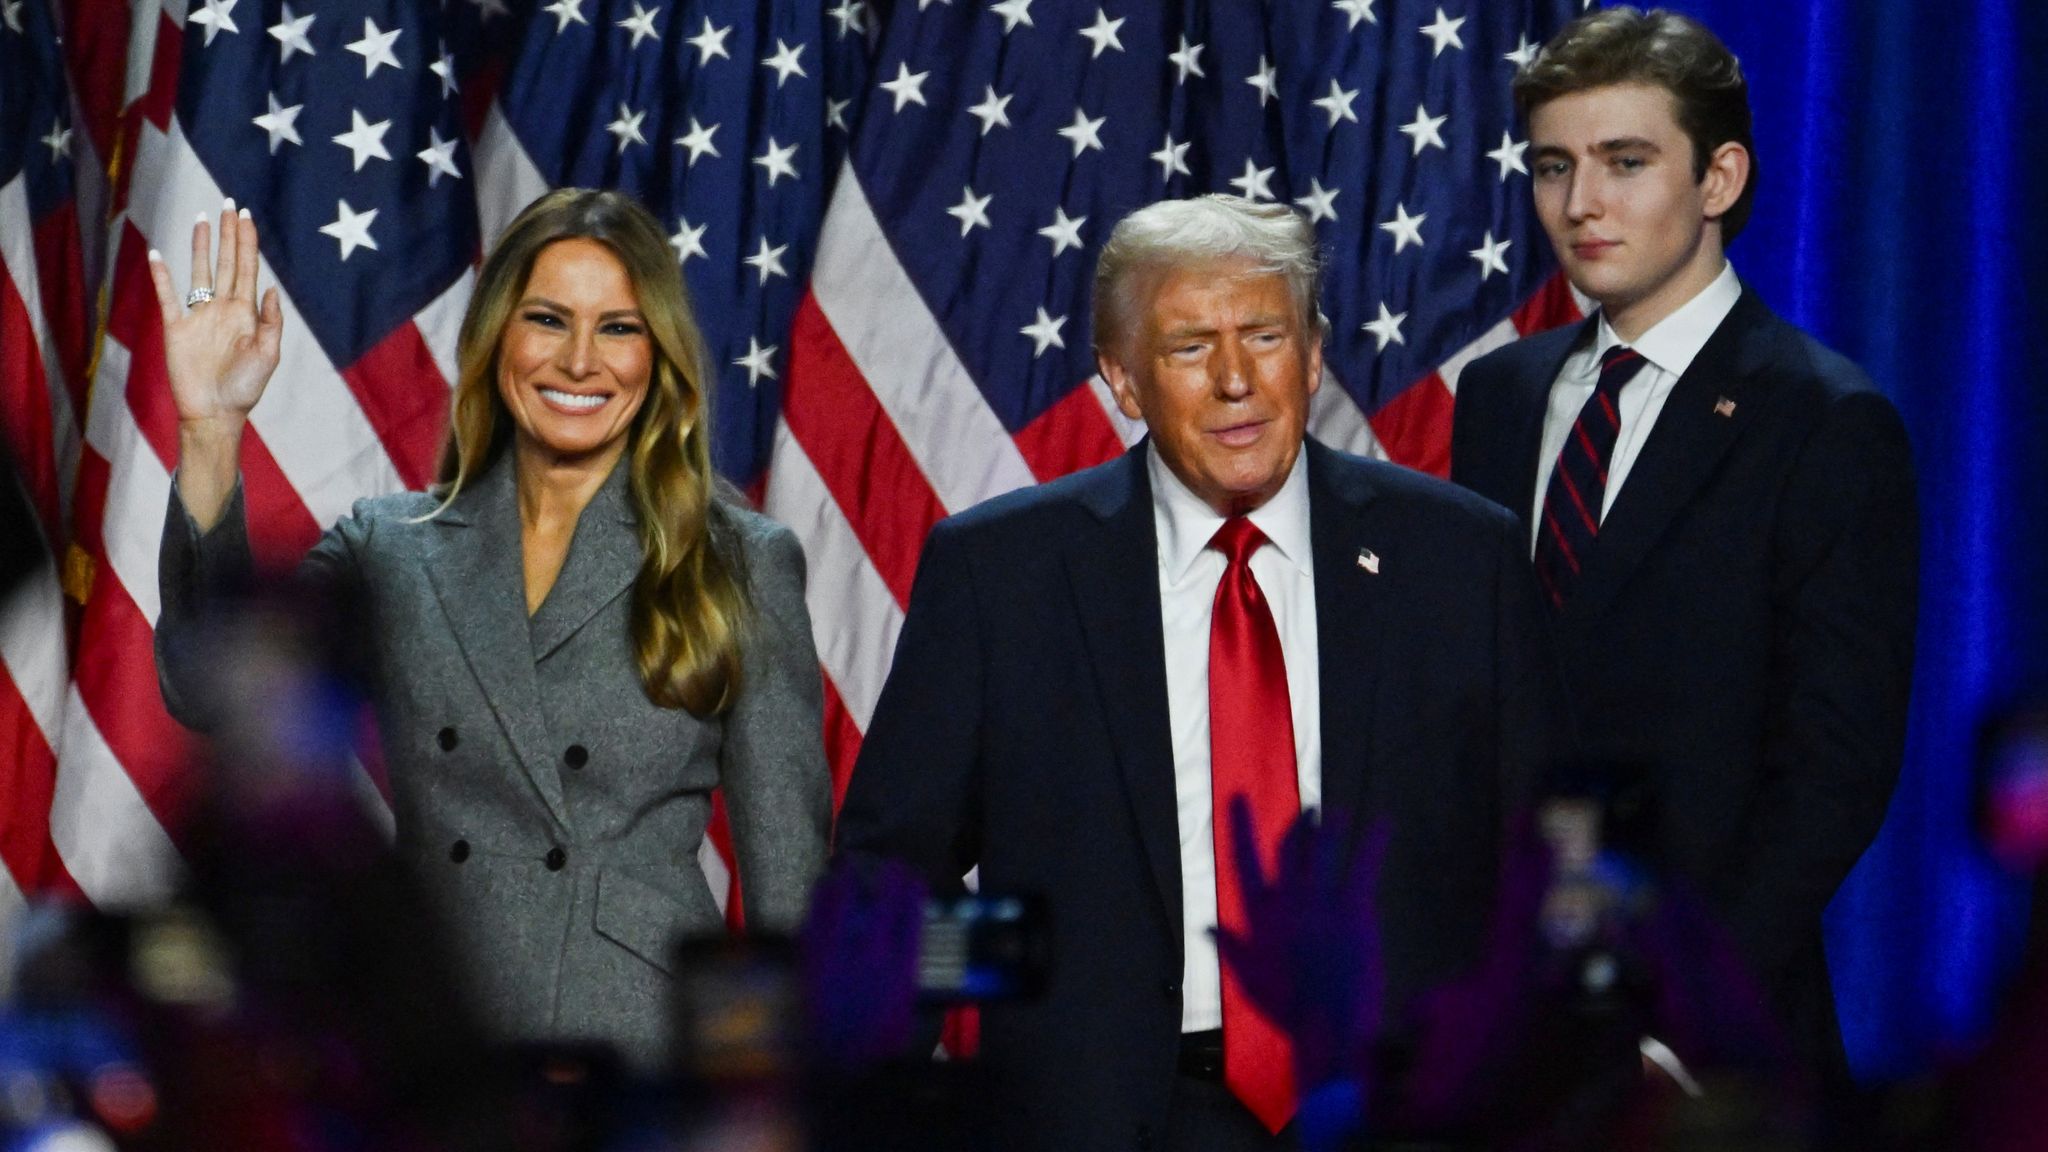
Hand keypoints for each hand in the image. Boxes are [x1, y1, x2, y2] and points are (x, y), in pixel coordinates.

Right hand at [147, 199, 283, 436]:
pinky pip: (167, 295)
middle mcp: (223, 308)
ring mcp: (199, 316)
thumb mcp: (268, 354)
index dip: (247, 242)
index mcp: (246, 313)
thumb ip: (271, 321)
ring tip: (202, 219)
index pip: (247, 268)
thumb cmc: (245, 388)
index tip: (246, 216)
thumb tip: (270, 287)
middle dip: (228, 234)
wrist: (215, 413)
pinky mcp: (176, 328)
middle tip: (229, 204)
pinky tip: (157, 254)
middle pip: (226, 262)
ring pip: (200, 272)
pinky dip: (162, 275)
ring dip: (200, 246)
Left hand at [799, 856, 927, 1074]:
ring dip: (850, 883)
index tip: (917, 878)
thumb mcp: (902, 1025)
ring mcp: (837, 957)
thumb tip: (915, 973)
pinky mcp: (808, 962)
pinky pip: (814, 920)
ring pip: (845, 907)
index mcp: (899, 973)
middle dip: (890, 881)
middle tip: (895, 865)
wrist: (825, 1070)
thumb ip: (910, 995)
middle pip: (883, 906)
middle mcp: (870, 958)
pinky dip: (820, 901)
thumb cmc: (869, 1052)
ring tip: (852, 867)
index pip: (912, 920)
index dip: (914, 894)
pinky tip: (823, 888)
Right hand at [1213, 802, 1386, 1102]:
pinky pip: (1364, 865)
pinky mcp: (1353, 908)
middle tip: (1309, 810)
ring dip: (1331, 828)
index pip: (1245, 862)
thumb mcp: (1249, 980)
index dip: (1241, 827)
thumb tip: (1206, 926)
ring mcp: (1320, 902)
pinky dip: (1374, 841)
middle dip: (1299, 826)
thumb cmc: (1288, 1009)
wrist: (1329, 1025)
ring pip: (1323, 851)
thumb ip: (1230, 947)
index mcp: (1259, 917)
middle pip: (1289, 850)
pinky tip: (1383, 822)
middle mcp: (1287, 901)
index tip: (1238, 797)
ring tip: (1338, 812)